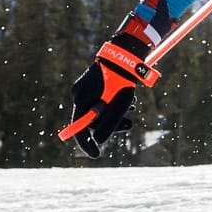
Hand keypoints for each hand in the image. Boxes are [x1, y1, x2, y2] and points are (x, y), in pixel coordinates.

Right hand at [65, 33, 152, 157]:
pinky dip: (113, 105)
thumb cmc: (123, 82)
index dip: (86, 143)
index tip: (96, 155)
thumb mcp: (119, 107)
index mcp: (81, 99)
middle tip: (128, 125)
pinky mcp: (92, 86)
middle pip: (90, 120)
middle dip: (110, 125)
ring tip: (133, 108)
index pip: (78, 127)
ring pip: (97, 111)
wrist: (125, 56)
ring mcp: (84, 89)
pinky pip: (100, 102)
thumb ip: (109, 125)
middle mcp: (79, 94)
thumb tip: (98, 142)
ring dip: (115, 114)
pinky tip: (129, 101)